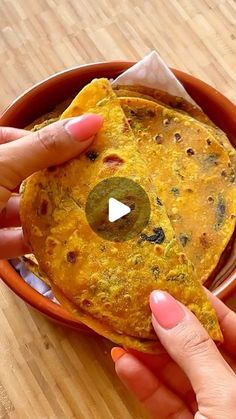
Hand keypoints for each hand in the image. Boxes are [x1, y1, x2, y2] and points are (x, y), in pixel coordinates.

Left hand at [0, 114, 102, 258]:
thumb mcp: (2, 163)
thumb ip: (43, 147)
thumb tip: (91, 122)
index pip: (23, 138)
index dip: (54, 138)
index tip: (89, 142)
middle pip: (31, 176)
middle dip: (62, 178)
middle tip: (98, 178)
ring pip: (28, 210)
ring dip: (57, 213)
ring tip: (93, 210)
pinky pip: (22, 240)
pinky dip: (43, 241)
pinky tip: (70, 240)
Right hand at [111, 290, 235, 418]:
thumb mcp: (222, 395)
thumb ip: (194, 350)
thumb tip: (165, 305)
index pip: (230, 327)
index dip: (204, 305)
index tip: (174, 285)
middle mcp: (232, 389)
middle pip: (198, 348)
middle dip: (168, 328)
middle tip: (143, 305)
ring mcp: (211, 409)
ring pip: (178, 375)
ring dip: (149, 355)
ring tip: (126, 331)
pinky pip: (165, 401)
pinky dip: (144, 384)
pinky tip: (126, 364)